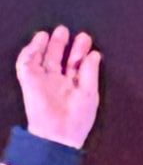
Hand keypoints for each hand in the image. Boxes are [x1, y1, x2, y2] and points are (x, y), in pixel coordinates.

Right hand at [15, 26, 101, 148]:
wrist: (57, 134)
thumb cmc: (77, 118)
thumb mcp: (89, 93)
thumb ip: (90, 72)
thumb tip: (95, 54)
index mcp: (73, 86)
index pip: (76, 65)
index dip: (80, 52)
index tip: (86, 40)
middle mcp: (57, 82)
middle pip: (59, 58)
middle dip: (63, 44)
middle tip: (69, 30)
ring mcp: (42, 80)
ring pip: (43, 57)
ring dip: (47, 44)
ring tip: (54, 32)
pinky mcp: (28, 80)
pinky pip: (26, 62)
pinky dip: (31, 50)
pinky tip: (39, 40)